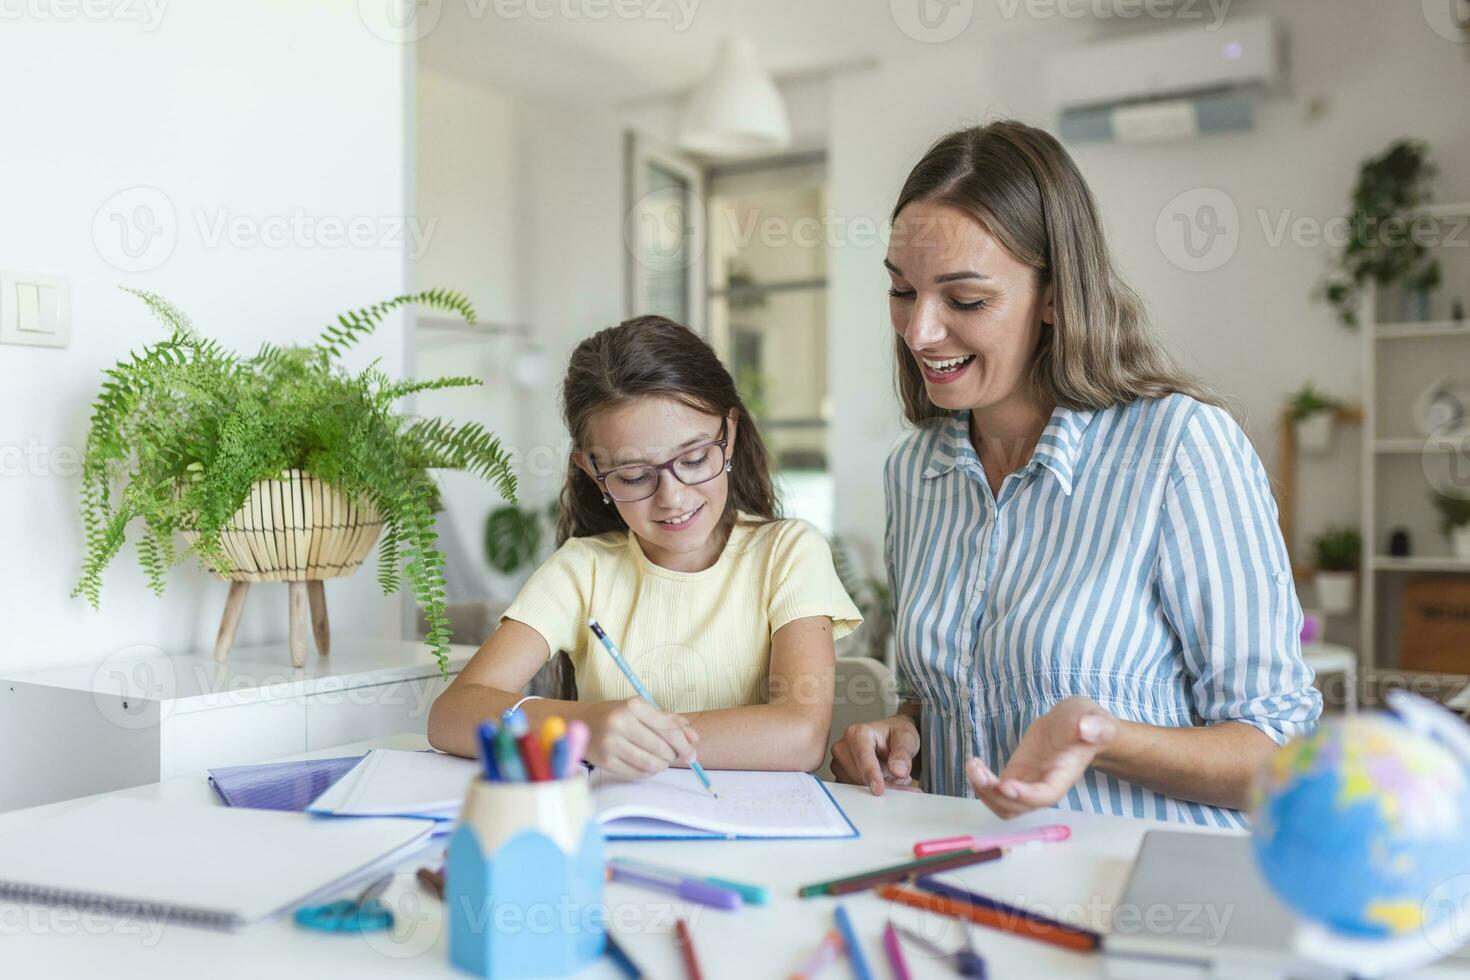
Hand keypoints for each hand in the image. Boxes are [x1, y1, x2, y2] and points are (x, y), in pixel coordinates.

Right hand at [583, 697, 698, 778]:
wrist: (581, 721)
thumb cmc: (617, 714)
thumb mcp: (642, 709)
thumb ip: (669, 721)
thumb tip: (694, 739)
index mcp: (633, 705)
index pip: (668, 728)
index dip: (684, 744)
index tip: (692, 753)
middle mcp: (620, 723)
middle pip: (662, 748)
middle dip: (674, 756)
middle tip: (675, 756)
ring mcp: (611, 743)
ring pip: (651, 764)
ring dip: (662, 765)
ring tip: (661, 760)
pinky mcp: (605, 761)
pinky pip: (637, 774)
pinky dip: (648, 773)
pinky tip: (647, 765)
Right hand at [830, 714, 922, 795]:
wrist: (890, 739)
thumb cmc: (894, 735)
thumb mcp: (906, 737)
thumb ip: (903, 753)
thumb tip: (898, 771)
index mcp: (857, 733)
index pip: (862, 757)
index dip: (871, 774)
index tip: (879, 789)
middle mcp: (843, 747)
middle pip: (857, 775)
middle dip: (880, 782)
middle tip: (901, 778)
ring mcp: (839, 763)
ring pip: (856, 786)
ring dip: (877, 787)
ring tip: (890, 775)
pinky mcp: (841, 777)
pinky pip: (854, 792)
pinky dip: (871, 792)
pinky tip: (883, 782)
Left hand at [966, 696, 1118, 818]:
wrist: (1077, 724)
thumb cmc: (1088, 722)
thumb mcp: (1094, 718)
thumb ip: (1095, 725)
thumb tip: (1087, 728)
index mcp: (1063, 776)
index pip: (1046, 795)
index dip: (1026, 795)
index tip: (1006, 785)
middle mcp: (1043, 787)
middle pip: (1018, 807)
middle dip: (995, 795)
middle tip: (978, 770)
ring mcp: (1027, 783)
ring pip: (1003, 804)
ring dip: (984, 791)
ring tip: (973, 766)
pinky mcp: (1015, 775)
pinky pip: (996, 792)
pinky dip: (981, 783)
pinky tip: (974, 765)